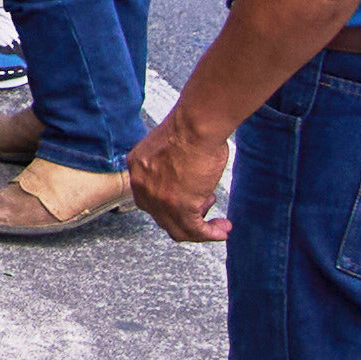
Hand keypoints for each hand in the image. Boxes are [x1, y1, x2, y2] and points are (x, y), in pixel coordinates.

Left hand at [122, 108, 234, 241]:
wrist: (197, 125)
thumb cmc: (192, 128)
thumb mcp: (169, 148)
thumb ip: (169, 166)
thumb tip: (185, 180)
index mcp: (138, 168)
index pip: (150, 198)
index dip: (172, 202)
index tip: (193, 199)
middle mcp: (142, 186)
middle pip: (162, 216)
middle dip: (187, 215)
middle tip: (208, 209)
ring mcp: (158, 199)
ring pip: (177, 228)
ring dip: (200, 230)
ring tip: (220, 224)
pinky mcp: (179, 206)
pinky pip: (194, 230)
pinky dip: (209, 234)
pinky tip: (223, 231)